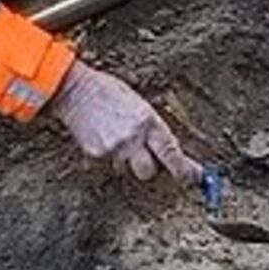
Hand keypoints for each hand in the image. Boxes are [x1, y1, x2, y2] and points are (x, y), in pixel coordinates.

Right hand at [48, 61, 201, 185]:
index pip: (171, 154)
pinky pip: (108, 164)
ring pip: (126, 169)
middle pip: (148, 172)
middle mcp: (133, 138)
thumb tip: (169, 150)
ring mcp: (113, 148)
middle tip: (146, 158)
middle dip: (149, 169)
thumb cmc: (109, 93)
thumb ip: (153, 129)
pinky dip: (109, 155)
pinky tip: (103, 136)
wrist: (76, 90)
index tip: (192, 179)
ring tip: (117, 137)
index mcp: (148, 122)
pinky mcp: (95, 154)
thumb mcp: (140, 105)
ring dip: (126, 160)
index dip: (184, 171)